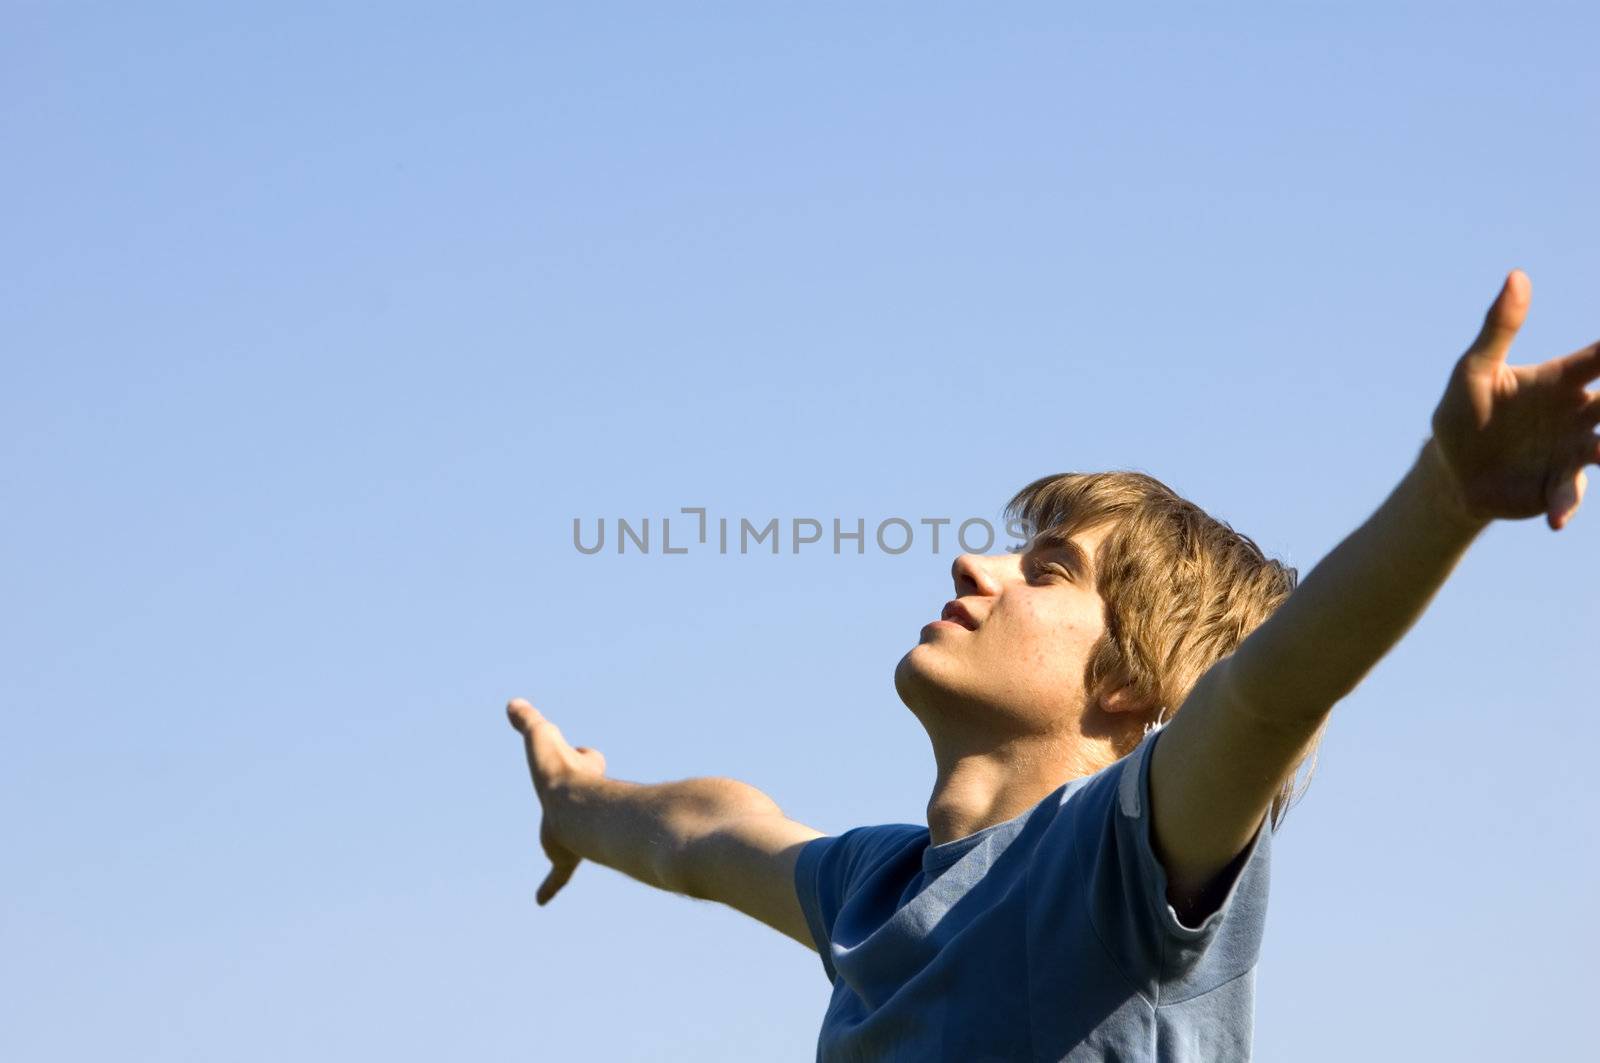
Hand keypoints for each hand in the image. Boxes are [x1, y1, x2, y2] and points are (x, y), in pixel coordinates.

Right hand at [506, 698, 607, 905]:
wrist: (576, 809)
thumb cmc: (561, 772)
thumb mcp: (540, 737)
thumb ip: (527, 720)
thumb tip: (513, 703)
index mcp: (578, 777)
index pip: (587, 759)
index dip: (583, 758)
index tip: (585, 759)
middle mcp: (581, 805)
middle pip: (586, 801)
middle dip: (582, 799)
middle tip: (571, 803)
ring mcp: (572, 832)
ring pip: (572, 839)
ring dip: (567, 844)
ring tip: (563, 845)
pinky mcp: (564, 856)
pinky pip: (557, 876)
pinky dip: (549, 887)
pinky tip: (541, 900)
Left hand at [1430, 269, 1599, 529]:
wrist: (1449, 471)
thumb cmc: (1463, 413)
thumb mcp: (1472, 371)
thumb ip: (1498, 328)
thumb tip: (1517, 276)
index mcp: (1562, 380)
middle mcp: (1580, 414)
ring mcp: (1575, 451)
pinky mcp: (1559, 487)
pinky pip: (1570, 495)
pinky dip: (1565, 506)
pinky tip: (1555, 520)